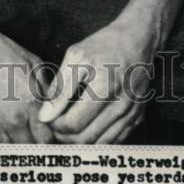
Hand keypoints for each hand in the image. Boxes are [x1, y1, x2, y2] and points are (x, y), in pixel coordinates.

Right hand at [0, 25, 54, 143]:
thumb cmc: (2, 51)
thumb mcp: (34, 64)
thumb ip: (47, 92)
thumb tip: (55, 111)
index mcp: (31, 102)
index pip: (46, 139)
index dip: (47, 140)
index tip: (45, 138)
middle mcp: (13, 118)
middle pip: (28, 149)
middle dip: (31, 145)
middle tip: (29, 138)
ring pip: (8, 152)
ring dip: (12, 146)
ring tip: (12, 137)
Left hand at [37, 17, 157, 143]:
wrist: (138, 39)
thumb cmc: (105, 45)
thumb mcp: (76, 57)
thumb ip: (60, 88)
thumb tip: (45, 116)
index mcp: (104, 89)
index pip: (73, 124)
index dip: (55, 126)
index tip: (48, 118)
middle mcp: (121, 106)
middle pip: (86, 138)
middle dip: (65, 136)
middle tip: (54, 125)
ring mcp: (131, 114)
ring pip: (100, 144)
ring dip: (80, 141)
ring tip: (68, 127)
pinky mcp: (137, 117)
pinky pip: (114, 140)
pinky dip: (97, 139)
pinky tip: (87, 127)